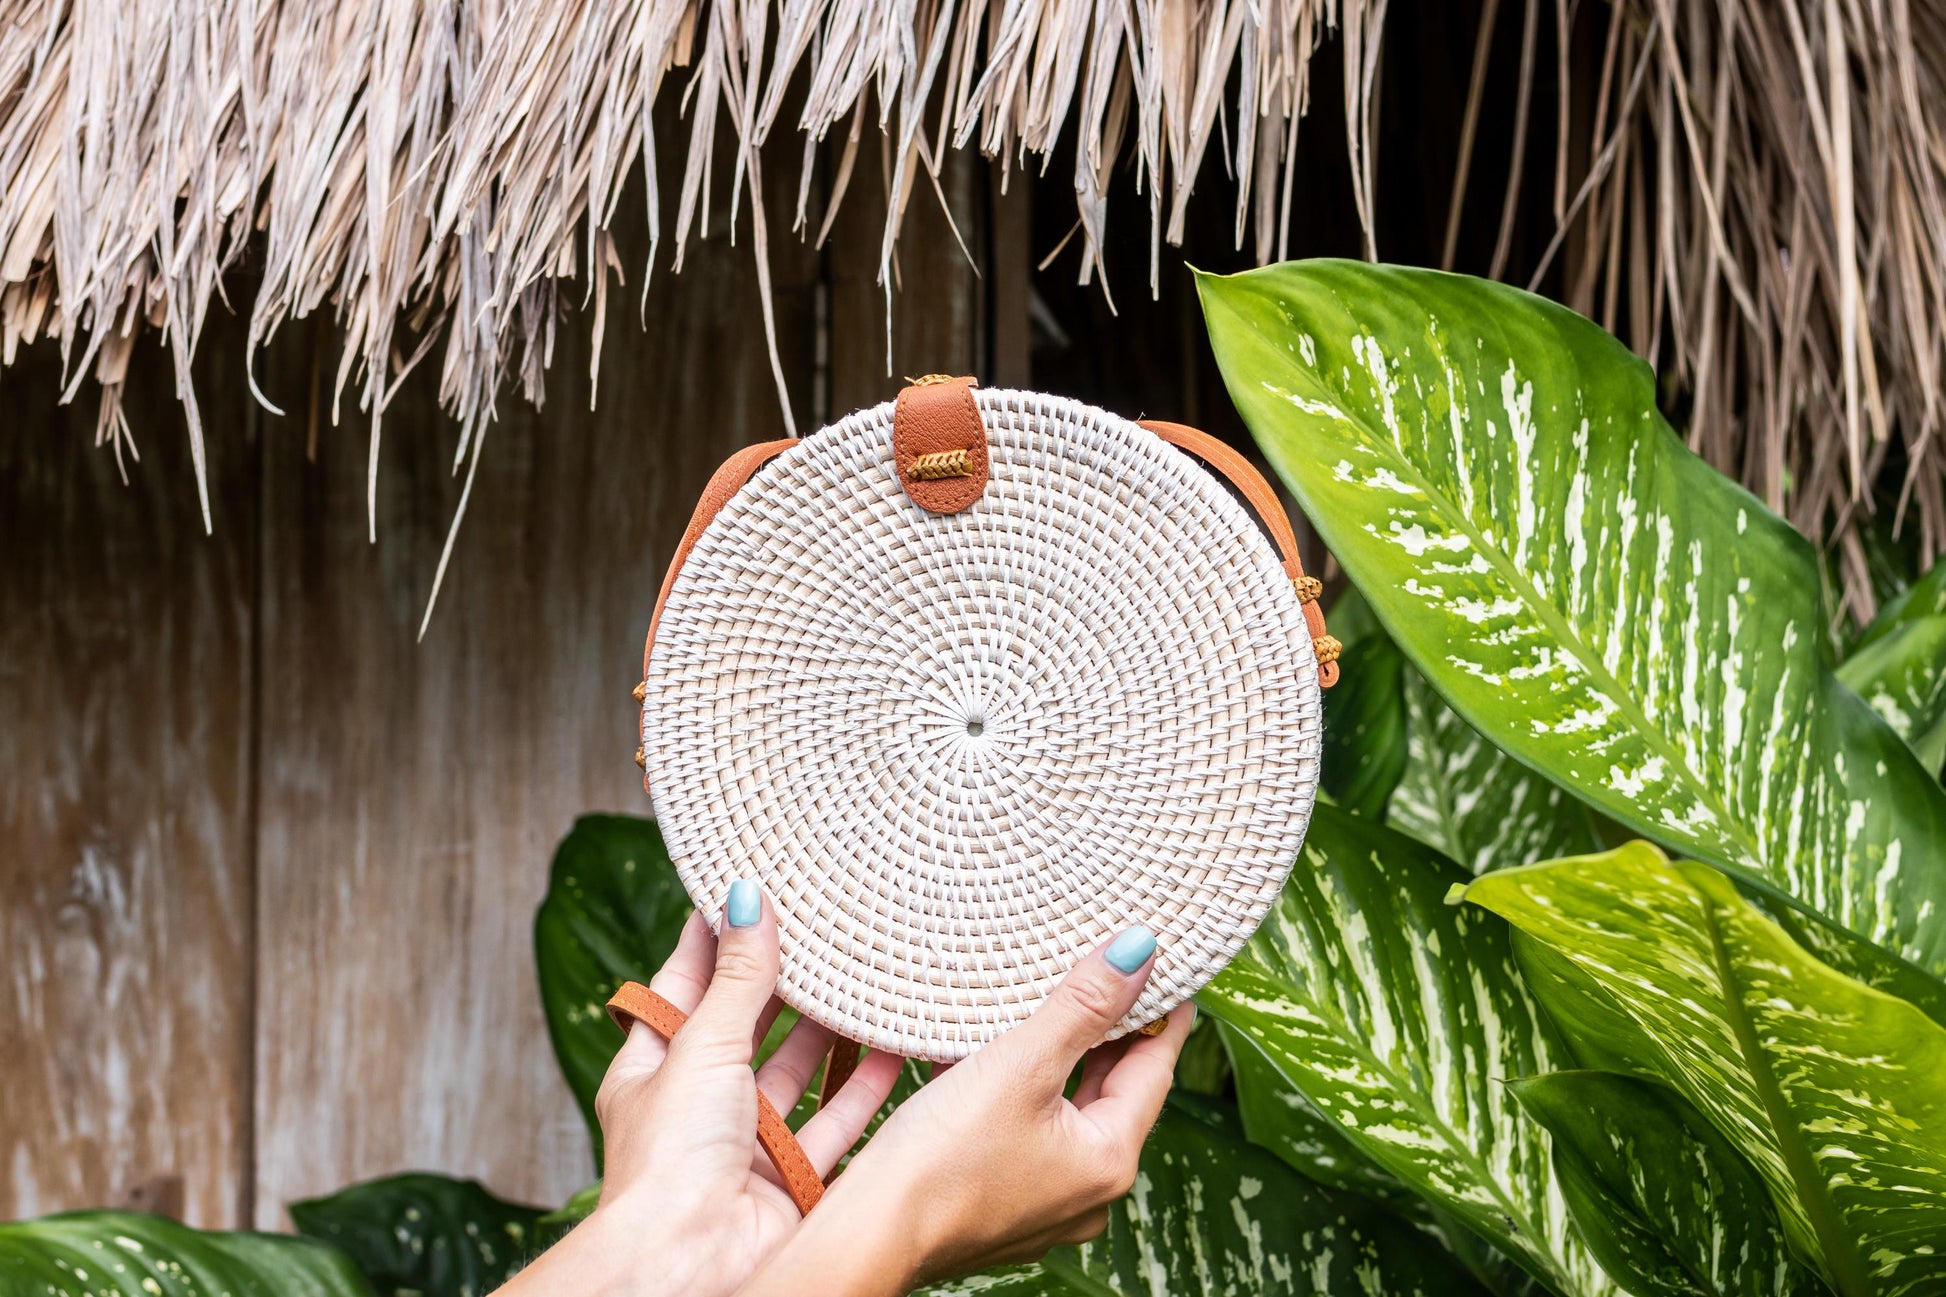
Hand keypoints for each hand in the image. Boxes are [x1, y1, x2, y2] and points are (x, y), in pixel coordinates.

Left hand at [502, 882, 903, 1296]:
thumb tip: (745, 897)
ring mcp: (747, 1143)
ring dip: (830, 1032)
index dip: (713, 941)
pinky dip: (866, 1087)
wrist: (692, 1263)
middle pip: (747, 1028)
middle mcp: (699, 1105)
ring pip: (797, 1073)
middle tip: (822, 928)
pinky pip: (836, 1121)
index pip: (683, 987)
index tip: (745, 892)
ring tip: (866, 976)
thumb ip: (737, 977)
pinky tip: (897, 1046)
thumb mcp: (702, 1047)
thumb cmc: (670, 1159)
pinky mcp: (792, 1178)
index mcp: (653, 1070)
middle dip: (783, 983)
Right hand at [738, 926, 1192, 1293]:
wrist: (868, 1235)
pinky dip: (1034, 1094)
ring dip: (1070, 1061)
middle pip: (1116, 1093)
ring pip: (1073, 1114)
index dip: (1163, 1013)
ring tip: (1063, 1005)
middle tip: (1114, 974)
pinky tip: (1009, 1061)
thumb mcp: (1020, 1065)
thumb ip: (1082, 1006)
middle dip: (1114, 1034)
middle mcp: (1089, 1194)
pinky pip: (1037, 1136)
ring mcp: (1046, 1206)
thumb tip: (1138, 953)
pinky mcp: (1004, 1205)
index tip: (1168, 970)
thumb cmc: (942, 1157)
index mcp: (1109, 1161)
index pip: (1155, 1068)